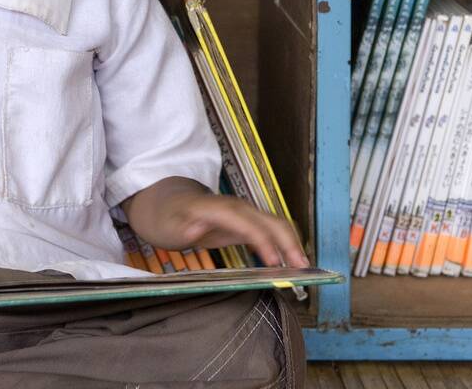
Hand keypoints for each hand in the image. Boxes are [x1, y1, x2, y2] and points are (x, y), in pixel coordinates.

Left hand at [123, 177, 308, 267]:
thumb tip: (195, 230)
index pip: (247, 224)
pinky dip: (286, 244)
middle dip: (290, 244)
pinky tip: (293, 262)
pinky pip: (272, 230)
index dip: (264, 242)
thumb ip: (182, 227)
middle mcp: (236, 208)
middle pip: (271, 222)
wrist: (166, 201)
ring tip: (305, 269)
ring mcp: (244, 213)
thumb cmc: (168, 216)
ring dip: (293, 244)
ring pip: (277, 225)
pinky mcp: (247, 222)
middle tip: (303, 270)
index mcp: (217, 209)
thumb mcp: (168, 225)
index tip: (275, 264)